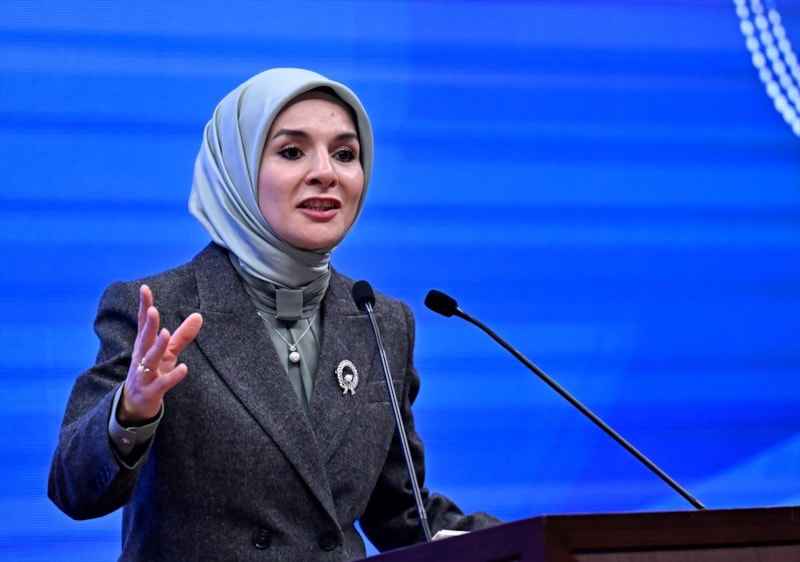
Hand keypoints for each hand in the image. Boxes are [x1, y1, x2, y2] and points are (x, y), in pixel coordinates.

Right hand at [118, 285, 202, 423]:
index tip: (144, 288)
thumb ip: (182, 335)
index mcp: (144, 346)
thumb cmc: (152, 373)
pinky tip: (184, 368)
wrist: (135, 405)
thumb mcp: (167, 353)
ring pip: (150, 360)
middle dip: (148, 325)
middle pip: (144, 339)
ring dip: (157, 347)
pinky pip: (162, 383)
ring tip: (165, 333)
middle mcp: (141, 358)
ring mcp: (144, 375)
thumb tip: (199, 316)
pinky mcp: (151, 391)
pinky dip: (173, 376)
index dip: (143, 306)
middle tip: (152, 309)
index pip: (142, 324)